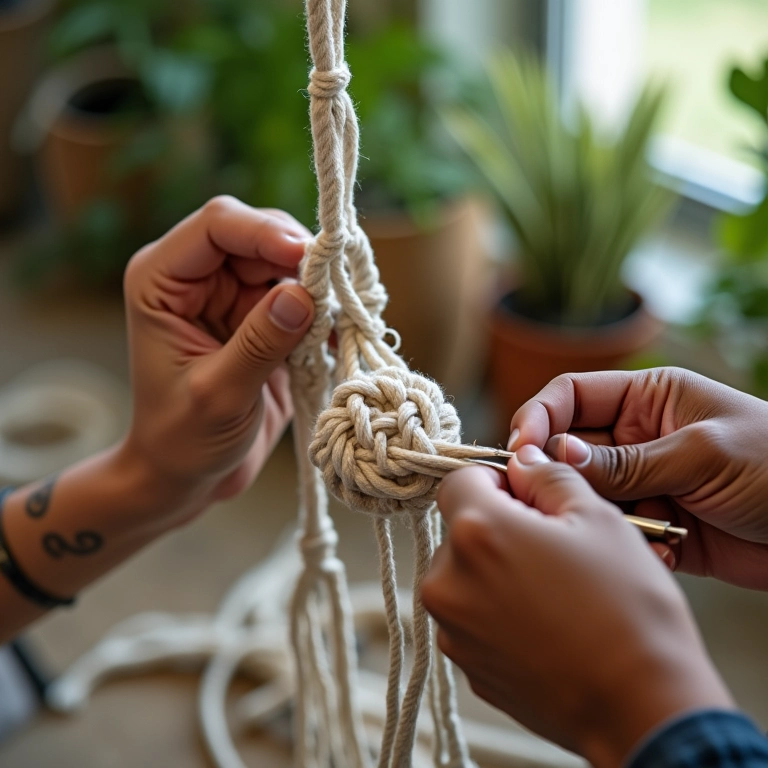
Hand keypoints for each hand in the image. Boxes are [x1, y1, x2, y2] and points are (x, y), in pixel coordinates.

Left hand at [123, 196, 313, 522]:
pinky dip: (326, 313)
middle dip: (303, 260)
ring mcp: (234, 297)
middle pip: (261, 236)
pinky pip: (303, 298)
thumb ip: (258, 343)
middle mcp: (199, 278)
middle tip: (338, 293)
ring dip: (321, 287)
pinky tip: (337, 337)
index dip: (264, 232)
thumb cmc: (182, 440)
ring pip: (289, 264)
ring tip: (343, 320)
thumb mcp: (217, 395)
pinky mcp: (263, 320)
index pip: (217, 226)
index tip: (306, 259)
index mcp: (163, 281)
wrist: (188, 475)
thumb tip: (302, 294)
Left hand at [422, 449, 733, 767]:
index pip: (459, 479)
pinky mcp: (468, 668)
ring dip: (499, 571)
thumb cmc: (627, 608)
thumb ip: (548, 477)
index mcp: (476, 532)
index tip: (526, 495)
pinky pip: (476, 620)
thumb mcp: (597, 518)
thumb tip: (524, 463)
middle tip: (553, 546)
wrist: (642, 708)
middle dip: (500, 527)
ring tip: (555, 591)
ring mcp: (454, 631)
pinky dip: (501, 613)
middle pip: (462, 530)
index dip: (495, 479)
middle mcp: (448, 581)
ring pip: (468, 576)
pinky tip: (548, 626)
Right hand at [509, 367, 767, 589]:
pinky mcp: (658, 527)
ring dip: (594, 513)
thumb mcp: (702, 452)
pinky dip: (625, 544)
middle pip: (571, 448)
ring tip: (614, 528)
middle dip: (557, 472)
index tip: (521, 449)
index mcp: (647, 399)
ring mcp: (646, 483)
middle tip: (543, 496)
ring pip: (589, 495)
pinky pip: (618, 532)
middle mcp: (638, 438)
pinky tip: (654, 550)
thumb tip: (556, 455)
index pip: (571, 395)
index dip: (540, 417)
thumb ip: (626, 460)